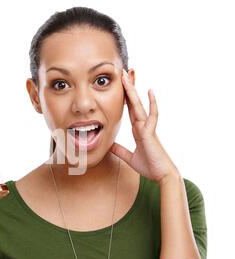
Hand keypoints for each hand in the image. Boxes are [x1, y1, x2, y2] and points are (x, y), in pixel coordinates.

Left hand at [110, 69, 179, 183]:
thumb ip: (120, 150)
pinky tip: (150, 91)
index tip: (121, 85)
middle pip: (133, 103)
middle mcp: (142, 125)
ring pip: (139, 105)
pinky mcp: (150, 133)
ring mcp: (147, 127)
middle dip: (128, 87)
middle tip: (123, 72)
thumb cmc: (149, 166)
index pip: (129, 110)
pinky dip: (152, 104)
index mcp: (138, 130)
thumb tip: (109, 146)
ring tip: (129, 75)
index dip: (125, 98)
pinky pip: (152, 116)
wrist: (161, 175)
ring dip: (133, 90)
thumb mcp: (129, 157)